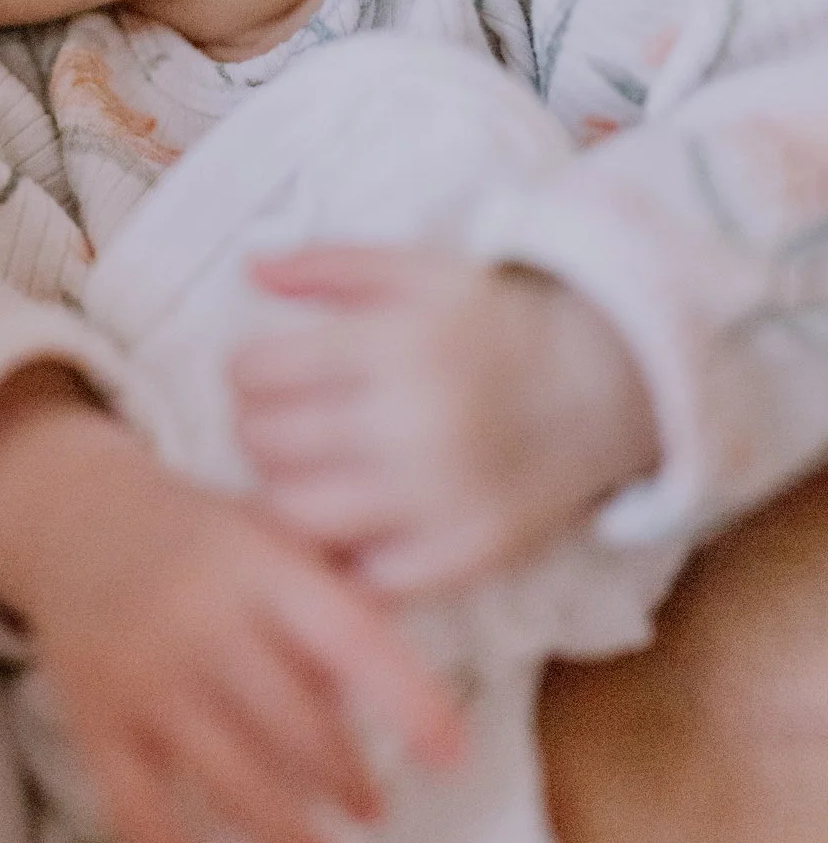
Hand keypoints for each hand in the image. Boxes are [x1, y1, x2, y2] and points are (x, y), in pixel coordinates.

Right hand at [0, 366, 462, 842]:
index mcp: (255, 564)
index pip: (346, 636)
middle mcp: (197, 619)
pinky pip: (137, 809)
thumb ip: (335, 603)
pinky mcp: (94, 720)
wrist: (74, 516)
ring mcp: (140, 674)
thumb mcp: (272, 534)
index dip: (406, 698)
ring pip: (223, 777)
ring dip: (284, 834)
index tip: (451, 754)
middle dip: (343, 780)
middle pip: (288, 724)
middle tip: (372, 809)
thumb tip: (411, 694)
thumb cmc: (200, 536)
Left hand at [233, 248, 659, 597]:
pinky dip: (344, 558)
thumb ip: (327, 263)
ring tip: (302, 470)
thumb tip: (250, 267)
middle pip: (269, 446)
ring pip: (302, 517)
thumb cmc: (488, 323)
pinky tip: (348, 523)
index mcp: (395, 346)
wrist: (597, 385)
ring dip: (282, 493)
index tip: (260, 373)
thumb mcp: (414, 271)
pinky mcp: (469, 557)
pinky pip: (369, 579)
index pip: (260, 373)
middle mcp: (415, 426)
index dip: (244, 372)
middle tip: (273, 422)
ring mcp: (442, 500)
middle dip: (254, 429)